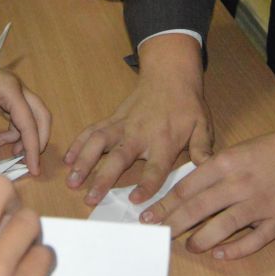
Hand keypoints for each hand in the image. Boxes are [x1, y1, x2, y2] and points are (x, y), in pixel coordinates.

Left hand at [0, 50, 51, 175]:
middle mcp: (18, 88)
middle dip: (39, 139)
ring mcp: (13, 89)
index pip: (29, 124)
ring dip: (24, 134)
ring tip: (7, 148)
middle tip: (30, 160)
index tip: (34, 169)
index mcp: (11, 90)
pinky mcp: (6, 93)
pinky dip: (15, 129)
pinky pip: (19, 113)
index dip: (33, 148)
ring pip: (31, 115)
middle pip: (41, 115)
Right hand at [65, 56, 210, 205]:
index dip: (146, 185)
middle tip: (90, 198)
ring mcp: (122, 125)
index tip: (135, 201)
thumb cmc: (187, 104)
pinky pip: (92, 131)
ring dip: (83, 161)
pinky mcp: (112, 119)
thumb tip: (207, 170)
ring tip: (72, 181)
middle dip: (103, 178)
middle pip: (118, 158)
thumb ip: (202, 150)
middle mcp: (139, 134)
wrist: (170, 74)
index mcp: (164, 140)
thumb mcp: (202, 125)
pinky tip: (67, 159)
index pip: (155, 167)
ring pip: (98, 142)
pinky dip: (78, 144)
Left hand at [140, 115, 274, 259]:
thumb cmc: (270, 151)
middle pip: (197, 208)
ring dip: (201, 239)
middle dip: (172, 223)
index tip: (148, 215)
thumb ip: (212, 170)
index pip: (186, 188)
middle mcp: (239, 183)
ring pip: (223, 226)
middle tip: (157, 233)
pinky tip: (219, 253)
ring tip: (189, 246)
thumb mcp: (236, 151)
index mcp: (226, 163)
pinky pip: (253, 241)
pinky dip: (234, 250)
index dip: (164, 204)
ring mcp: (260, 204)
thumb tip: (182, 192)